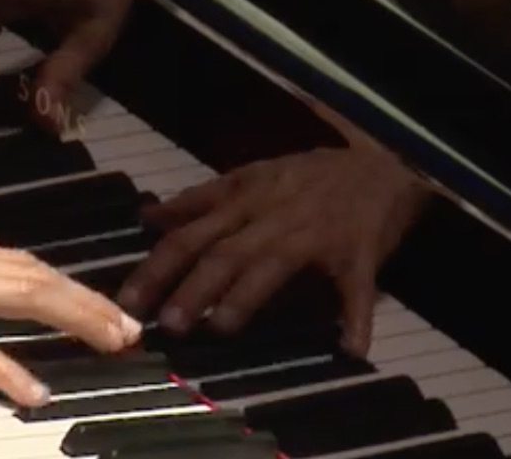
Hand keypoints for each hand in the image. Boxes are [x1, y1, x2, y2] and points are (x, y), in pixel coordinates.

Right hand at [0, 210, 143, 406]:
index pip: (26, 266)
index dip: (69, 287)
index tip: (104, 306)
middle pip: (40, 279)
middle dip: (90, 304)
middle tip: (131, 329)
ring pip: (25, 298)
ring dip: (73, 319)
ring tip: (111, 341)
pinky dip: (7, 369)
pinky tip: (32, 392)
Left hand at [114, 147, 429, 356]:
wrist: (382, 162)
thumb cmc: (310, 175)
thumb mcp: (249, 176)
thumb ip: (198, 200)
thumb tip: (147, 217)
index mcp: (243, 198)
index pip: (190, 233)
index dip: (157, 266)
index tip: (128, 299)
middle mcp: (272, 216)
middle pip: (223, 252)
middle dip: (191, 287)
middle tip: (164, 323)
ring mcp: (315, 236)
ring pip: (272, 266)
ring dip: (245, 298)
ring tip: (219, 328)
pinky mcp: (359, 256)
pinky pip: (357, 289)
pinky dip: (356, 319)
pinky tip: (350, 349)